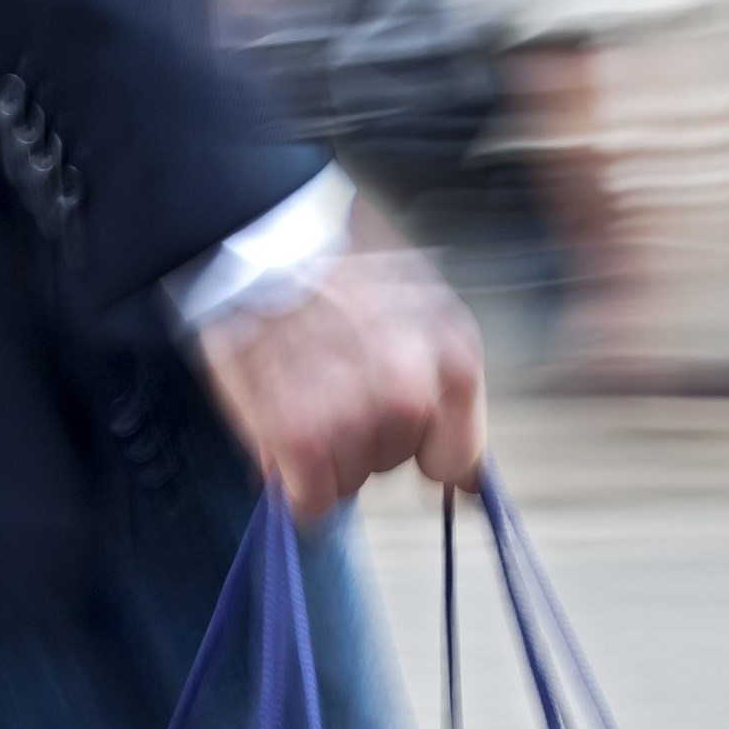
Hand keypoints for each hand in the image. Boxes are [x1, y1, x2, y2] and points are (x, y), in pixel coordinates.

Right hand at [195, 238, 485, 516]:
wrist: (259, 228)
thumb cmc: (335, 257)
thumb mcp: (419, 303)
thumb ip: (443, 385)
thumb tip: (469, 487)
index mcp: (451, 359)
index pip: (457, 459)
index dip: (421, 452)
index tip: (397, 442)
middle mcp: (412, 394)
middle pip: (393, 465)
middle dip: (362, 439)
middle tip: (327, 386)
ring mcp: (355, 420)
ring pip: (348, 485)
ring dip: (322, 457)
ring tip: (297, 395)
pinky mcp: (298, 437)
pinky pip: (308, 500)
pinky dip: (291, 484)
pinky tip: (278, 440)